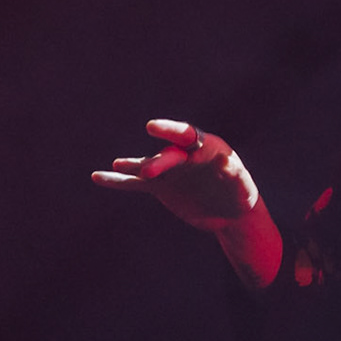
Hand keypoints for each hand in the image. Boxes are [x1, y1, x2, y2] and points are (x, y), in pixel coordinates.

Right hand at [90, 118, 260, 232]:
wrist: (230, 212)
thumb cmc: (240, 193)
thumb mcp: (241, 185)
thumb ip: (233, 172)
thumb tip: (225, 161)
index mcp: (206, 147)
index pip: (187, 134)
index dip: (170, 130)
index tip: (153, 127)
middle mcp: (184, 155)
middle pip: (168, 155)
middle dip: (158, 163)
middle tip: (149, 173)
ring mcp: (169, 170)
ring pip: (146, 166)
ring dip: (132, 166)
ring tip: (117, 163)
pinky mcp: (159, 187)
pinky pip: (135, 183)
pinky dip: (117, 180)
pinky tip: (98, 177)